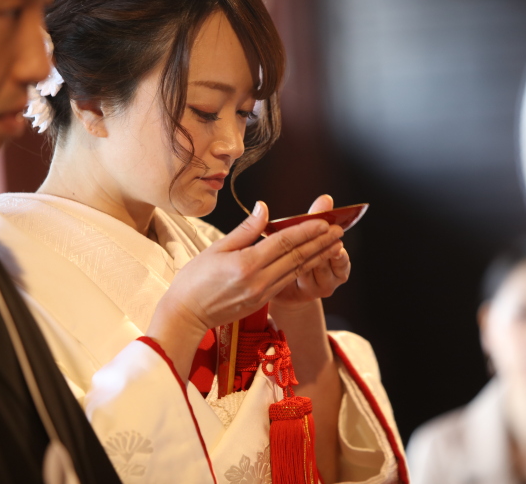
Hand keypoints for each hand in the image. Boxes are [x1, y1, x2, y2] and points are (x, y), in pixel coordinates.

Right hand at [148, 201, 343, 337]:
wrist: (186, 315)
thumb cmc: (194, 280)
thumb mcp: (216, 248)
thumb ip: (245, 230)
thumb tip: (263, 208)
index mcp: (246, 264)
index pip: (284, 242)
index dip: (306, 230)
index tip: (324, 220)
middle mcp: (259, 281)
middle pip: (297, 257)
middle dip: (320, 242)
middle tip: (339, 230)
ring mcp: (262, 294)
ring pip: (296, 271)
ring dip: (318, 256)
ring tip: (335, 245)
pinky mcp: (262, 302)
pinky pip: (287, 281)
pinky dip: (303, 269)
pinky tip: (313, 261)